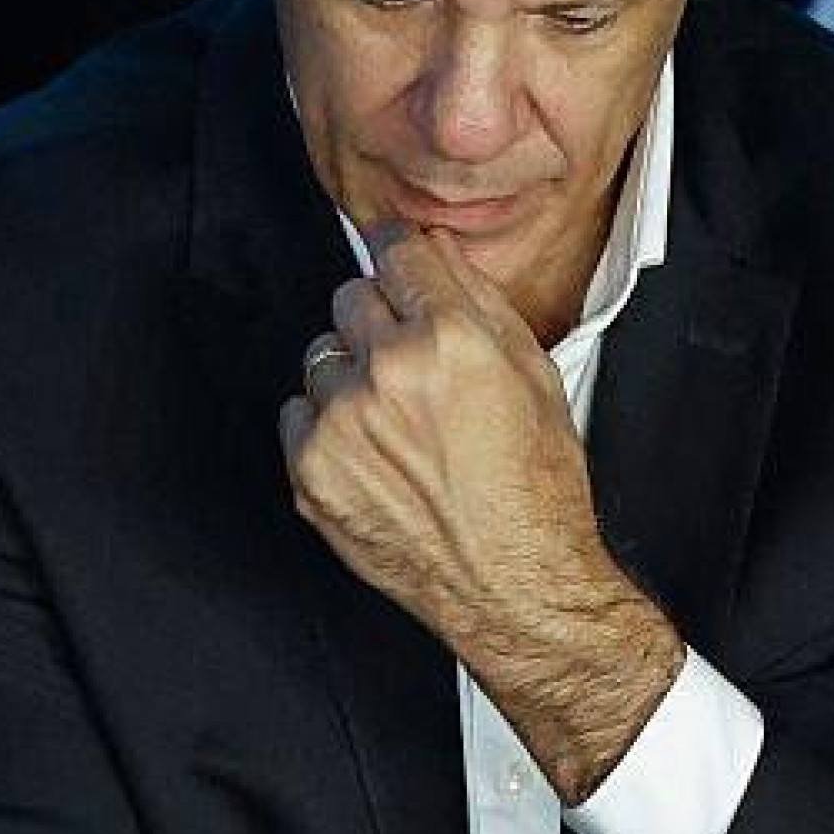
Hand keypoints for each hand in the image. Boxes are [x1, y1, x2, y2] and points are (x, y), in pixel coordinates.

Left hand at [278, 225, 678, 799]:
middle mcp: (387, 375)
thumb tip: (436, 253)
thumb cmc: (533, 490)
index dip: (398, 252)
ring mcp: (340, 424)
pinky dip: (327, 426)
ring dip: (352, 376)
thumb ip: (479, 302)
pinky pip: (298, 413)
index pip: (396, 251)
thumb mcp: (535, 376)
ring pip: (322, 357)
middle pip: (350, 298)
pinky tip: (374, 455)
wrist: (510, 582)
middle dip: (380, 321)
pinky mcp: (309, 468)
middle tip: (413, 366)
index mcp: (449, 342)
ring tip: (399, 424)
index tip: (393, 255)